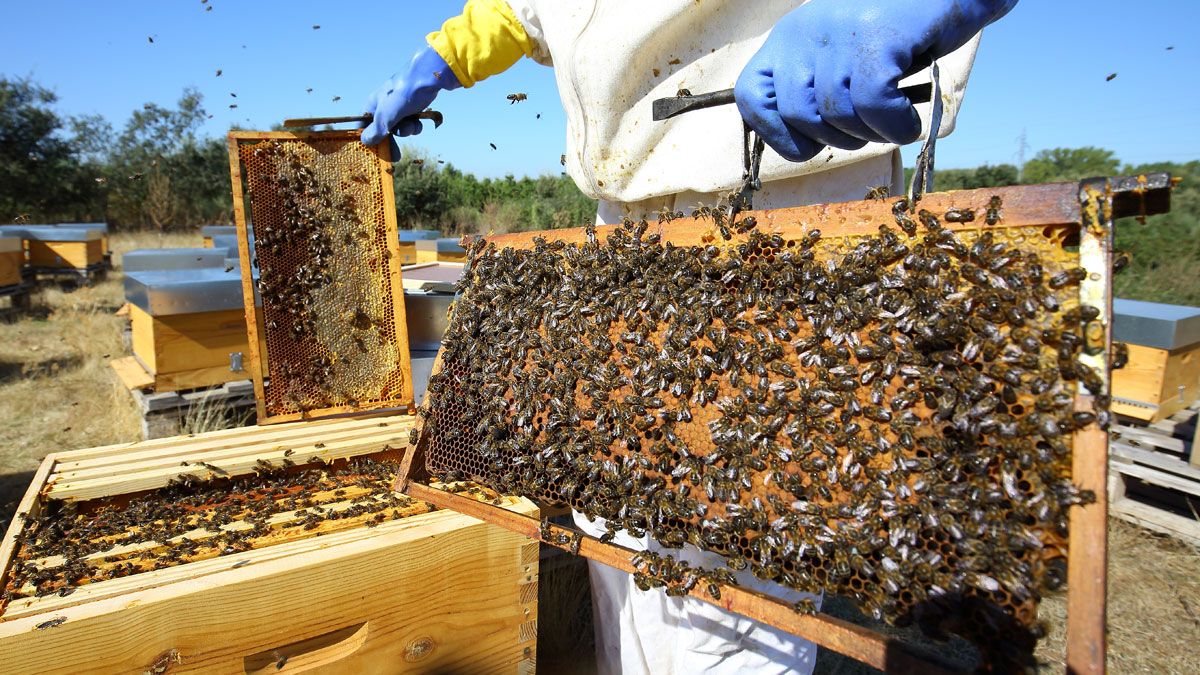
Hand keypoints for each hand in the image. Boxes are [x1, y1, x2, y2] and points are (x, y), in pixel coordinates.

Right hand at [360, 46, 460, 158]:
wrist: (430, 77)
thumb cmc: (404, 93)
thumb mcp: (387, 115)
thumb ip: (376, 130)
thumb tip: (364, 141)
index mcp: (373, 104)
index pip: (364, 125)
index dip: (369, 139)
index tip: (374, 152)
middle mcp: (384, 104)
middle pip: (383, 129)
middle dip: (391, 140)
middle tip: (395, 157)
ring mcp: (399, 105)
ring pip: (399, 127)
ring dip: (406, 130)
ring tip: (412, 125)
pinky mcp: (413, 106)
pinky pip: (411, 122)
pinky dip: (415, 125)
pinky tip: (419, 121)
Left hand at [735, 0, 1017, 160]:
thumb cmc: (901, 31)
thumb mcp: (842, 53)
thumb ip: (815, 87)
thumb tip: (799, 140)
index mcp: (790, 37)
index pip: (752, 97)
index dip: (776, 133)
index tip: (810, 142)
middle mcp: (806, 31)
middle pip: (799, 115)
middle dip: (837, 139)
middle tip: (869, 130)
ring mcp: (841, 32)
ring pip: (838, 115)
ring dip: (872, 134)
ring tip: (893, 120)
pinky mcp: (878, 36)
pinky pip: (873, 104)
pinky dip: (894, 126)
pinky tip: (909, 122)